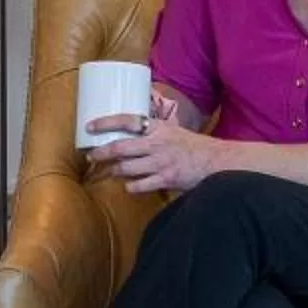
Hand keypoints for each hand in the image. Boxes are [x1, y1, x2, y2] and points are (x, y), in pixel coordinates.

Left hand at [89, 100, 225, 196]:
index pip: (127, 120)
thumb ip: (154, 132)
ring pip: (126, 168)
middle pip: (120, 147)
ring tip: (110, 171)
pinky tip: (129, 186)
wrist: (217, 162)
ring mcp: (160, 162)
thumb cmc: (195, 147)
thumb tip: (134, 130)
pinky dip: (131, 187)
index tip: (89, 126)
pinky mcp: (166, 179)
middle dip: (101, 152)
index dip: (106, 122)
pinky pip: (140, 185)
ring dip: (114, 170)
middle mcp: (157, 144)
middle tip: (91, 156)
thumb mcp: (174, 131)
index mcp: (158, 128)